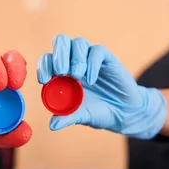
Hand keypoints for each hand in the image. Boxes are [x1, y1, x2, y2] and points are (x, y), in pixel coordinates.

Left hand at [37, 34, 166, 138]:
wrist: (124, 113)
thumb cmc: (98, 112)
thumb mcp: (81, 116)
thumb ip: (67, 118)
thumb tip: (52, 126)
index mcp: (62, 73)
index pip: (47, 59)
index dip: (44, 66)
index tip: (44, 80)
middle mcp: (74, 61)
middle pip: (61, 42)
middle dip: (59, 54)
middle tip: (61, 72)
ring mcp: (90, 58)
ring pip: (78, 42)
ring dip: (76, 58)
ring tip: (78, 77)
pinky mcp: (106, 58)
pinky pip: (98, 51)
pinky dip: (92, 64)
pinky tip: (92, 80)